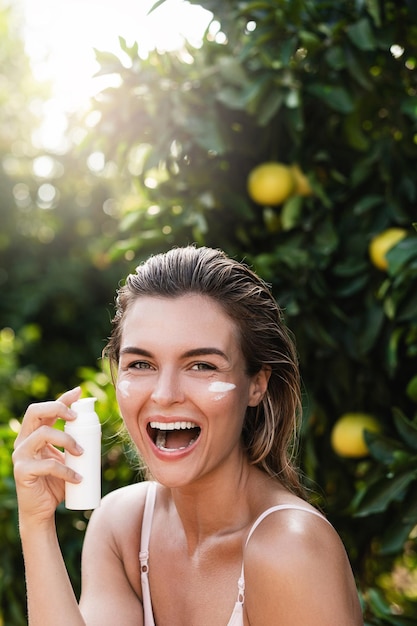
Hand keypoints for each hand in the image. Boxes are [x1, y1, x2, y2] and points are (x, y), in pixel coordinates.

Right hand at [13, 387, 82, 525]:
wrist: (43, 512)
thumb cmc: (57, 483)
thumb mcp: (67, 458)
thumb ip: (72, 443)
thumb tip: (92, 423)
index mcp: (33, 435)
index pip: (45, 409)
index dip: (61, 398)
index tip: (79, 392)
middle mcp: (23, 441)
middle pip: (35, 411)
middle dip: (58, 408)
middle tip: (76, 418)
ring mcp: (20, 455)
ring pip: (43, 434)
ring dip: (67, 440)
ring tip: (82, 452)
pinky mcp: (22, 471)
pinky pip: (47, 464)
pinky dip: (66, 471)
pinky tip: (78, 478)